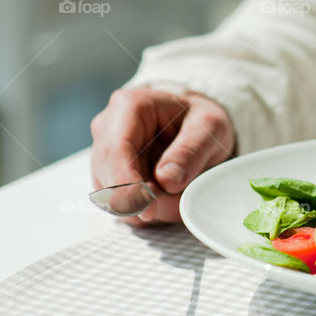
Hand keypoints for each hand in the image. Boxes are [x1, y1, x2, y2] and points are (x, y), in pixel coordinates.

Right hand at [90, 87, 235, 224]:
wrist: (196, 124)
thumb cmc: (201, 120)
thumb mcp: (210, 127)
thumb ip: (191, 151)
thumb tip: (166, 180)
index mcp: (130, 106)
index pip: (116, 150)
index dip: (128, 184)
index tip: (149, 209)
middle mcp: (108, 128)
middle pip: (109, 177)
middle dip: (142, 200)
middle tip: (178, 202)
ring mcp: (104, 154)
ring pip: (112, 197)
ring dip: (146, 206)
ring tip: (180, 194)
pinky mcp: (109, 177)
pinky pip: (121, 205)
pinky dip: (146, 209)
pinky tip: (169, 199)